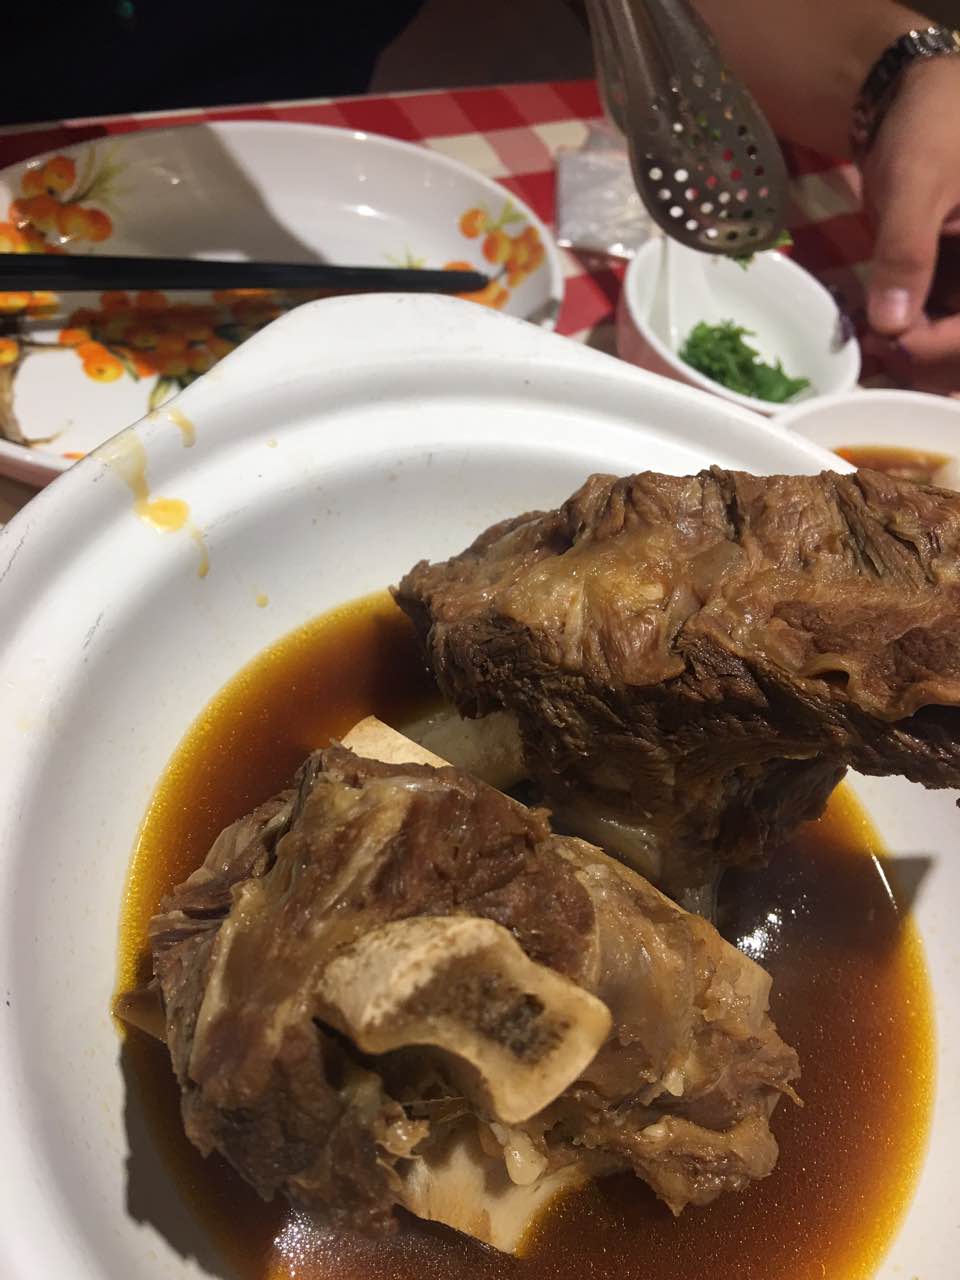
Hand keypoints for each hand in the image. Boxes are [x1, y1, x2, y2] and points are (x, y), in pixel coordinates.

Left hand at [862, 56, 959, 390]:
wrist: (915, 96)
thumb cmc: (931, 126)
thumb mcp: (916, 185)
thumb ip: (906, 253)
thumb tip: (891, 324)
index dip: (942, 344)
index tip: (895, 342)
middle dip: (927, 352)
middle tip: (878, 347)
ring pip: (953, 331)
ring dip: (916, 345)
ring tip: (872, 338)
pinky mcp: (958, 274)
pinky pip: (941, 314)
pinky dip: (911, 325)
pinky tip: (877, 325)